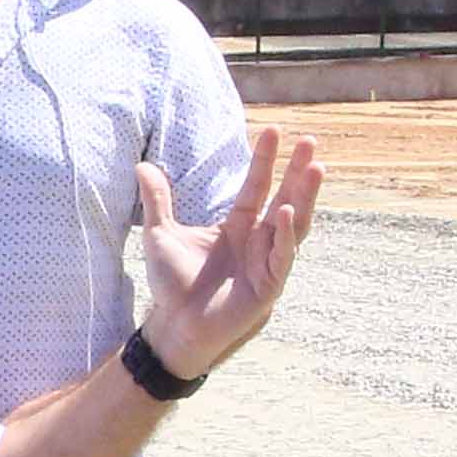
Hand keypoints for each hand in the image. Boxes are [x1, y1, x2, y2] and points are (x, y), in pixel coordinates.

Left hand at [132, 130, 321, 378]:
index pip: (256, 186)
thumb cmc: (172, 285)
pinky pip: (281, 257)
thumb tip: (142, 165)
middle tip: (310, 141)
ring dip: (305, 196)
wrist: (174, 326)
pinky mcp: (268, 286)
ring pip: (293, 224)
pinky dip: (283, 235)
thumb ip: (158, 200)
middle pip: (284, 198)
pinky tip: (285, 210)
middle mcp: (257, 241)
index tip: (275, 131)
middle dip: (297, 171)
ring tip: (315, 167)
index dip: (265, 160)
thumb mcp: (160, 235)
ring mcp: (266, 263)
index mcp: (237, 226)